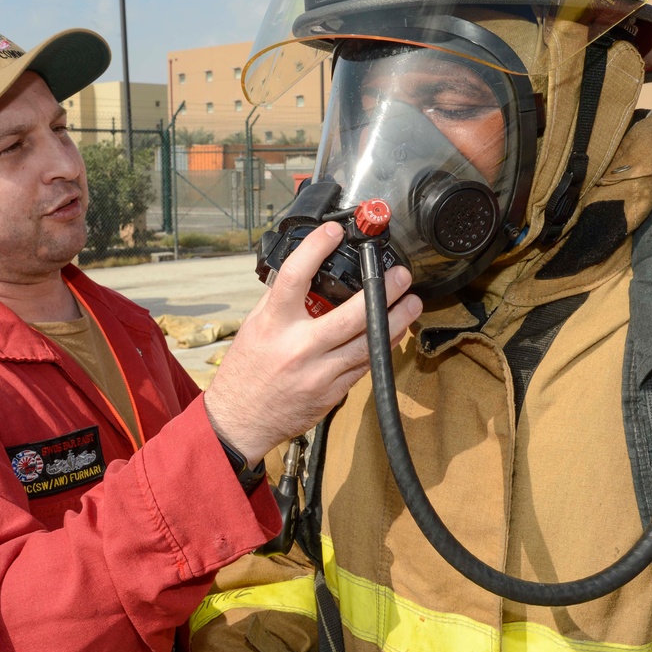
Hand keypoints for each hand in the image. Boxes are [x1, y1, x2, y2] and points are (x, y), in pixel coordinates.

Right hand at [204, 221, 422, 464]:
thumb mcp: (254, 327)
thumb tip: (307, 273)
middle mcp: (298, 347)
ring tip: (412, 302)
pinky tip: (394, 332)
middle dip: (382, 291)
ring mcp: (319, 372)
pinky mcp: (332, 392)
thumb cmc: (246, 371)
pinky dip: (382, 346)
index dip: (316, 248)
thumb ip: (280, 301)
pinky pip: (363, 365)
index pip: (296, 277)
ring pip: (367, 343)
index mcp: (273, 324)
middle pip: (350, 315)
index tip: (333, 232)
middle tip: (400, 275)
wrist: (240, 420)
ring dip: (395, 321)